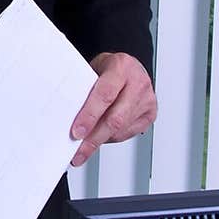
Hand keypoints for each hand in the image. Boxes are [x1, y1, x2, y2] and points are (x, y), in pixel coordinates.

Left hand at [69, 52, 156, 167]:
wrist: (130, 67)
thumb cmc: (110, 68)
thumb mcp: (94, 69)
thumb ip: (85, 89)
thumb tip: (69, 115)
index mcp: (122, 67)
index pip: (105, 95)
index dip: (90, 116)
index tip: (76, 132)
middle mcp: (138, 83)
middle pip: (115, 119)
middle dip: (93, 138)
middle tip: (78, 151)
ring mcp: (147, 100)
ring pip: (121, 130)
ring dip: (100, 141)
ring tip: (84, 148)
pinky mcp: (150, 114)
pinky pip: (127, 134)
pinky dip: (110, 139)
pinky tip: (100, 138)